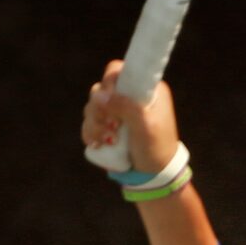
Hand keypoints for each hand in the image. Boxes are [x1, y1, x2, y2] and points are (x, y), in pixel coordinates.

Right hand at [81, 61, 180, 175]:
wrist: (154, 174)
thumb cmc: (156, 147)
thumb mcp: (145, 126)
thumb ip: (125, 107)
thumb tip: (99, 95)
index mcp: (145, 88)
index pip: (118, 71)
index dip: (108, 83)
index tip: (108, 102)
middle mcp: (129, 95)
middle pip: (100, 89)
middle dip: (99, 110)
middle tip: (110, 127)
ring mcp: (117, 110)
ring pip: (92, 107)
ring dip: (94, 124)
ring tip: (106, 141)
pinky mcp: (108, 125)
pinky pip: (89, 122)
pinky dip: (89, 132)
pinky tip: (97, 144)